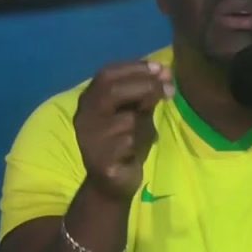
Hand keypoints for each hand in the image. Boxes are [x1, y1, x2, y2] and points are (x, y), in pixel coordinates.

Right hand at [74, 61, 172, 200]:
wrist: (112, 184)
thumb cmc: (125, 144)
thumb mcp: (136, 114)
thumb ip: (145, 94)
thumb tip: (164, 72)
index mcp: (89, 100)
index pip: (106, 74)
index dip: (134, 68)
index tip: (160, 68)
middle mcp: (84, 116)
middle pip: (111, 90)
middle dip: (144, 85)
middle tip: (168, 87)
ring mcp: (89, 138)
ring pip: (126, 119)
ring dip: (144, 123)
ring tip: (144, 135)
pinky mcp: (99, 159)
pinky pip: (129, 142)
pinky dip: (140, 143)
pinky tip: (133, 152)